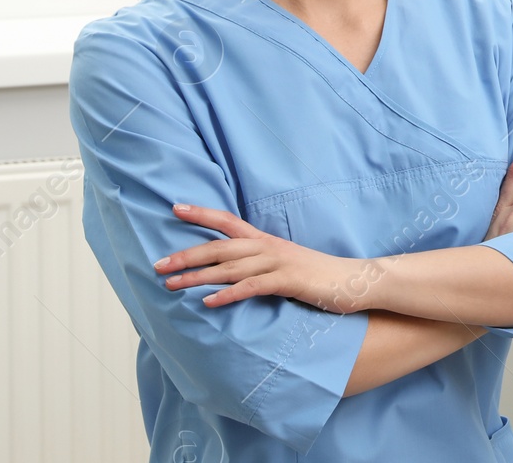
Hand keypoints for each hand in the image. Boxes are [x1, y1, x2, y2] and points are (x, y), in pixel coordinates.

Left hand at [154, 204, 371, 313]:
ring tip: (171, 285)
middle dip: (187, 255)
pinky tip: (209, 303)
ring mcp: (279, 263)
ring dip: (198, 276)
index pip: (229, 222)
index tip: (174, 208)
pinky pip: (253, 287)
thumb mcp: (285, 263)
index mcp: (267, 241)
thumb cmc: (318, 276)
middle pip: (221, 246)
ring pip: (231, 266)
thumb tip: (230, 271)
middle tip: (157, 265)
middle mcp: (269, 247)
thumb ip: (259, 264)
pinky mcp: (289, 281)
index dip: (202, 213)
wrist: (356, 280)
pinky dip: (229, 294)